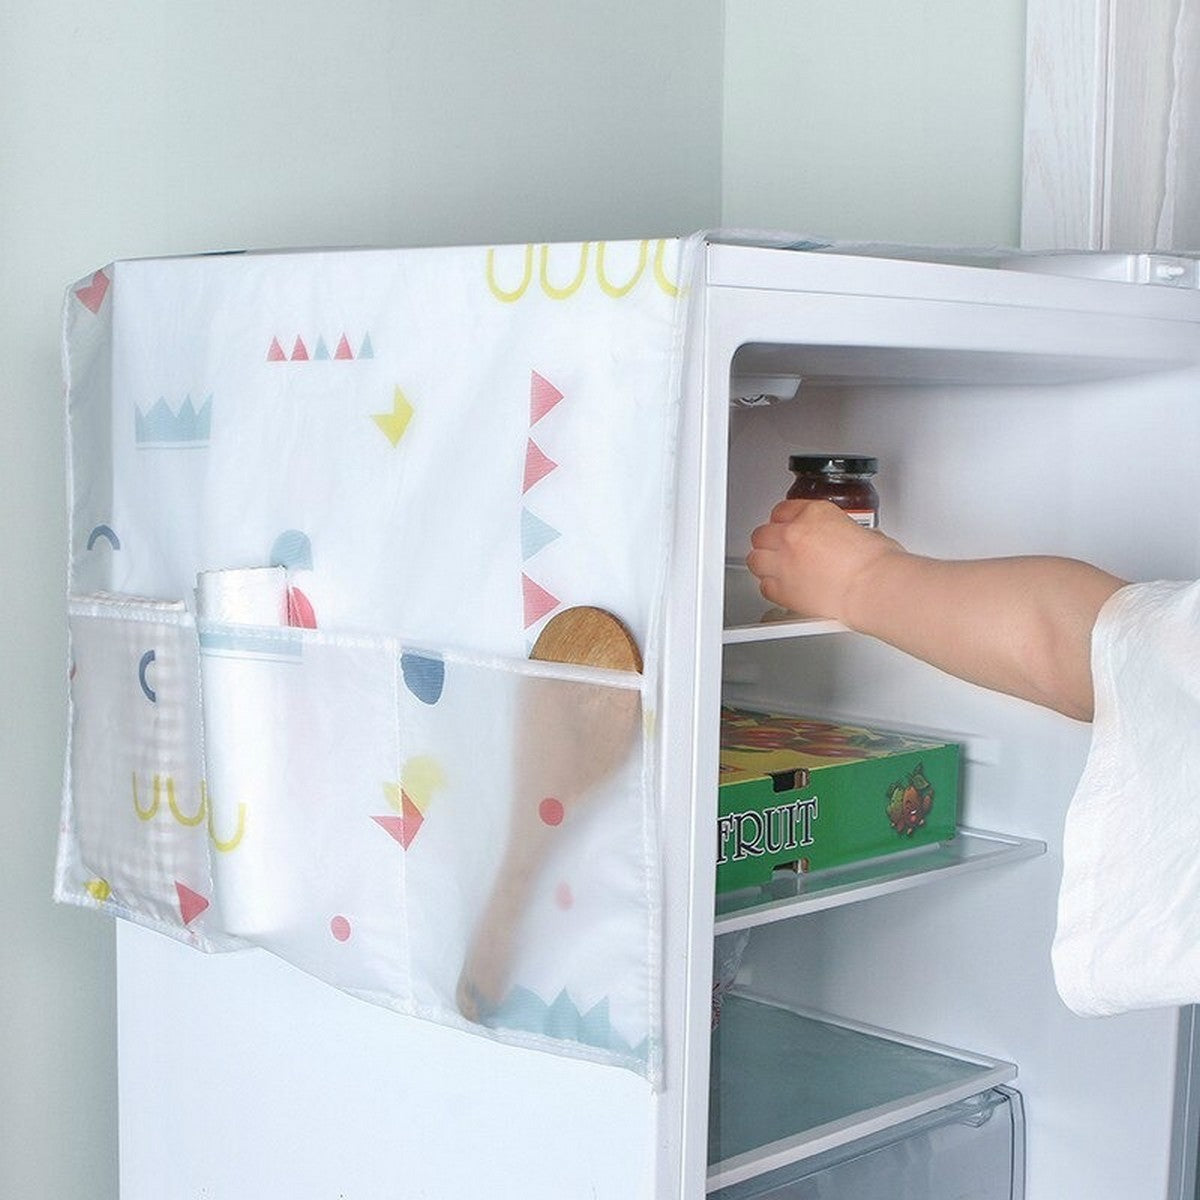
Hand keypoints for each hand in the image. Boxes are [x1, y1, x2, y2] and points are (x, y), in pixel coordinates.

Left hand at [746, 500, 903, 624]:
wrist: (872, 587)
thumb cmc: (877, 563)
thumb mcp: (864, 531)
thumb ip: (844, 532)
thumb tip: (847, 540)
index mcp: (814, 513)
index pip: (783, 510)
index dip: (784, 522)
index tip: (787, 528)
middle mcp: (793, 534)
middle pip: (762, 534)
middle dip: (770, 542)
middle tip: (780, 550)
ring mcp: (783, 561)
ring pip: (755, 559)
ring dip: (764, 563)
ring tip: (774, 569)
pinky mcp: (782, 589)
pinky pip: (764, 587)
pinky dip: (771, 588)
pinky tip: (782, 589)